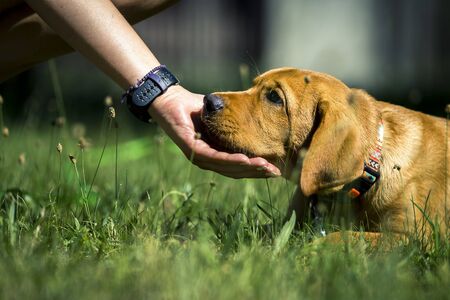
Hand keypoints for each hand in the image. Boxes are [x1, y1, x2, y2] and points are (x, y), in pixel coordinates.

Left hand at [148, 85, 280, 177]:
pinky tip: (245, 159)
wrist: (170, 98)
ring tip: (265, 166)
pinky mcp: (191, 148)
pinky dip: (230, 159)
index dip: (256, 170)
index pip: (237, 168)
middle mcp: (207, 160)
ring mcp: (198, 156)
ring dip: (247, 168)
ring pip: (226, 167)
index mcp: (215, 155)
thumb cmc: (195, 108)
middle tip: (275, 172)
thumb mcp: (222, 118)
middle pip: (234, 172)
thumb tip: (260, 123)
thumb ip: (237, 126)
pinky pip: (213, 156)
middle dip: (256, 172)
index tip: (275, 170)